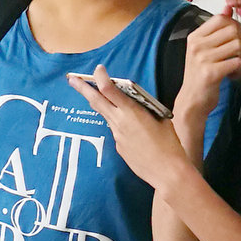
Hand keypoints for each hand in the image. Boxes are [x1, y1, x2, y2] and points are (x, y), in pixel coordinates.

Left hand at [68, 65, 197, 193]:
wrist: (166, 172)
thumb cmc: (169, 144)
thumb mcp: (161, 119)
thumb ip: (146, 109)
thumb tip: (137, 106)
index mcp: (131, 112)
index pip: (109, 89)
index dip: (101, 76)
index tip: (99, 69)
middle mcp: (119, 122)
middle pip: (96, 101)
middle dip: (82, 88)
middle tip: (72, 79)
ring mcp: (116, 135)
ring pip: (104, 115)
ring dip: (99, 104)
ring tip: (95, 94)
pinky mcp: (118, 146)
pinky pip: (115, 130)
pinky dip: (119, 124)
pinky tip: (133, 130)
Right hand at [177, 13, 240, 122]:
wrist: (192, 100)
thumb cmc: (201, 74)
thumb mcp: (204, 49)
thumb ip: (216, 30)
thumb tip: (228, 8)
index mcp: (195, 37)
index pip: (221, 18)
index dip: (234, 26)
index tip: (233, 38)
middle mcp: (196, 45)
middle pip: (232, 30)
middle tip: (237, 54)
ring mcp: (202, 58)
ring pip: (237, 45)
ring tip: (235, 65)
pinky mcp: (211, 72)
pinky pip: (237, 61)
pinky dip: (239, 69)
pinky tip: (233, 74)